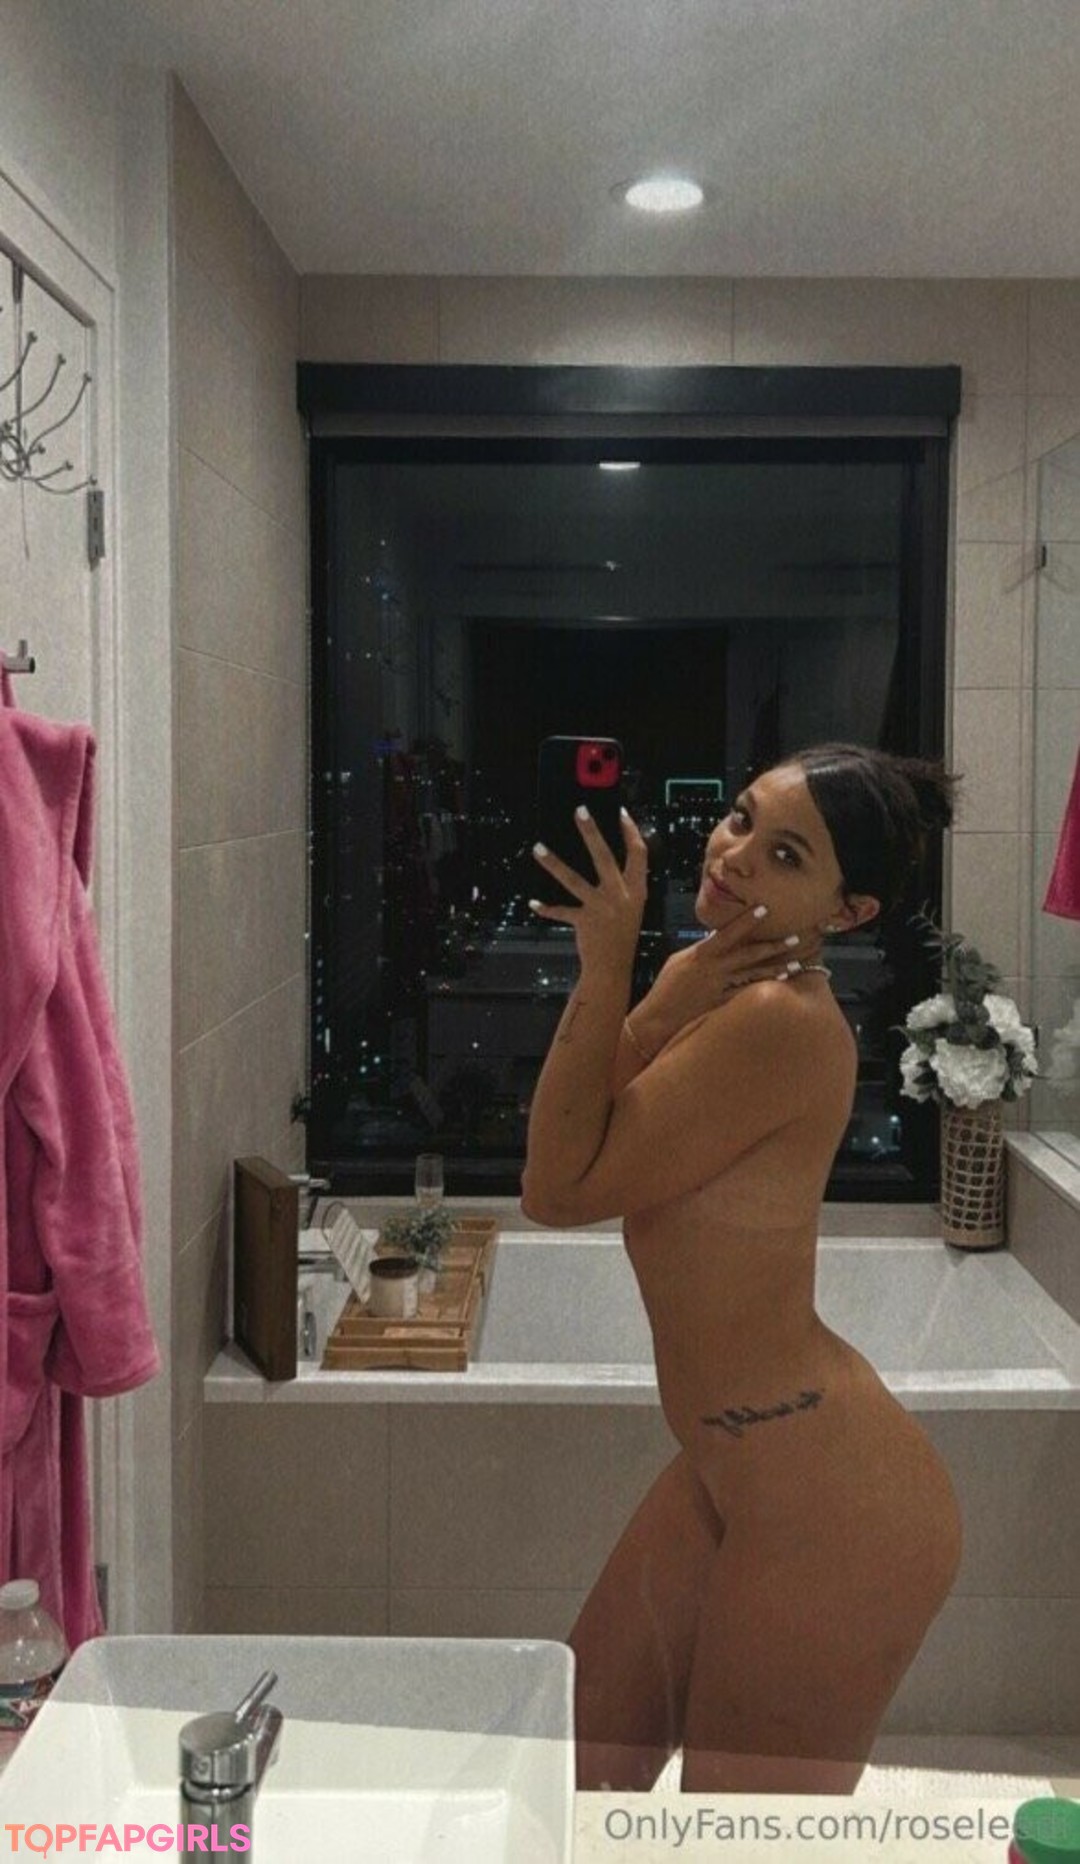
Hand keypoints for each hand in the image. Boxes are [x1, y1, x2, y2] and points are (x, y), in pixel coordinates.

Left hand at [529, 807, 648, 970]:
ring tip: (538, 848)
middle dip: (591, 833)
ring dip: (554, 864)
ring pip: (573, 880)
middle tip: (579, 811)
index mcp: (637, 891)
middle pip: (604, 858)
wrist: (613, 968)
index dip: (630, 832)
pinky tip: (533, 902)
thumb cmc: (621, 935)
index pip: (638, 854)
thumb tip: (607, 856)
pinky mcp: (584, 922)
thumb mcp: (632, 907)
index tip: (621, 813)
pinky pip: (561, 911)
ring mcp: (601, 908)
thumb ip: (625, 884)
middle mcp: (620, 896)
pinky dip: (546, 908)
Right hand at [629, 902, 823, 1051]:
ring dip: (777, 969)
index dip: (746, 920)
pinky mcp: (723, 1006)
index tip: (764, 908)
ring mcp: (720, 989)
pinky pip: (748, 994)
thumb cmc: (665, 989)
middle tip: (795, 937)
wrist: (657, 1020)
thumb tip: (714, 939)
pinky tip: (781, 986)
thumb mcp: (678, 961)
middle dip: (773, 945)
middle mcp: (714, 970)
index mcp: (701, 955)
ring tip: (797, 964)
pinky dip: (764, 988)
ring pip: (754, 975)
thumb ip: (699, 950)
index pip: (727, 933)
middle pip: (749, 954)